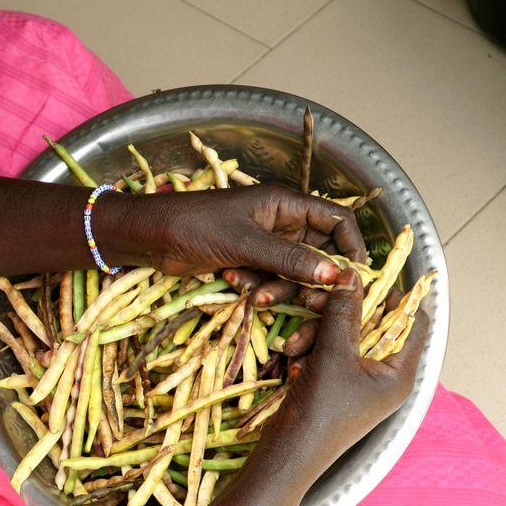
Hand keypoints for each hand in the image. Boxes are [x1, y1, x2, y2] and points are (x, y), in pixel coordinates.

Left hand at [104, 182, 366, 285]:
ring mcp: (266, 244)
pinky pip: (271, 280)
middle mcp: (282, 222)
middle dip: (313, 279)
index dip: (352, 247)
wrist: (151, 236)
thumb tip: (335, 276)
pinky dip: (259, 287)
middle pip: (320, 254)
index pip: (338, 220)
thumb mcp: (245, 243)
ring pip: (295, 274)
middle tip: (307, 301)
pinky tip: (234, 281)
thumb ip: (290, 260)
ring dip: (280, 288)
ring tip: (254, 294)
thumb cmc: (195, 225)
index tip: (355, 278)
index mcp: (286, 204)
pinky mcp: (250, 262)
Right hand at [272, 269, 428, 464]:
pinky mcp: (336, 385)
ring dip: (317, 333)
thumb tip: (352, 274)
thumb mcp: (332, 354)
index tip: (364, 278)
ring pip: (344, 337)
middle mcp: (385, 376)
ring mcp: (360, 382)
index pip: (413, 322)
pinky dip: (310, 351)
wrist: (288, 453)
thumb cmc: (320, 410)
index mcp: (399, 373)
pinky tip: (293, 360)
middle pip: (372, 325)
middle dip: (340, 313)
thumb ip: (343, 311)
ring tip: (294, 345)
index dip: (394, 296)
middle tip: (315, 299)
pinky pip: (328, 353)